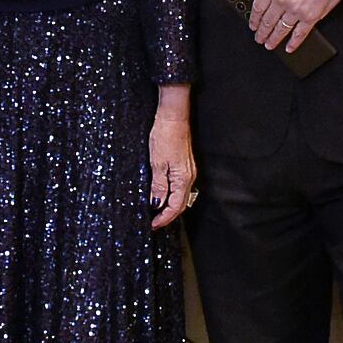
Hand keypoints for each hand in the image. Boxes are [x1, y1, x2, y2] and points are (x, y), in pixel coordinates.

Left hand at [148, 90, 195, 228]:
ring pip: (181, 196)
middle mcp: (189, 177)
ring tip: (157, 212)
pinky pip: (180, 187)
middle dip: (168, 215)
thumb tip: (157, 204)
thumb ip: (158, 186)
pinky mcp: (184, 165)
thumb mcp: (157, 163)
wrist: (173, 117)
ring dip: (170, 206)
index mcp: (183, 179)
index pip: (175, 207)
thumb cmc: (165, 136)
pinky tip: (163, 195)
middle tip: (154, 222)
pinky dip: (172, 195)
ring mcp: (188, 171)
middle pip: (181, 204)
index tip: (153, 225)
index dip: (164, 218)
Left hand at [250, 0, 342, 52]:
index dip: (253, 19)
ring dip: (273, 39)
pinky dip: (294, 43)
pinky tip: (289, 47)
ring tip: (269, 44)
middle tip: (259, 37)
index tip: (253, 24)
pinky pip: (299, 34)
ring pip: (280, 30)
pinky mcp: (311, 17)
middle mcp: (282, 0)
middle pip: (267, 21)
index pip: (258, 7)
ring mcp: (296, 10)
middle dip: (261, 32)